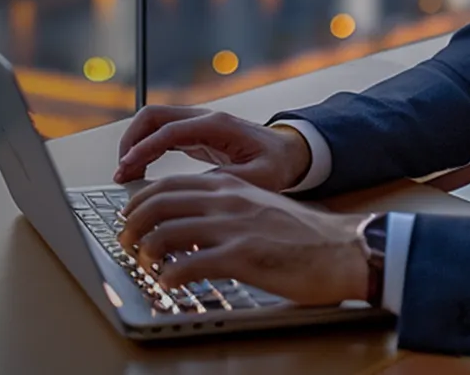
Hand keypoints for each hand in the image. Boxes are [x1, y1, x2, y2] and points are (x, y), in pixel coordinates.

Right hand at [113, 105, 311, 188]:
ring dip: (134, 143)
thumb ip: (226, 183)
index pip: (170, 130)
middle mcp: (204, 118)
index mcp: (218, 125)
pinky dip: (144, 148)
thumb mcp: (259, 179)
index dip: (145, 149)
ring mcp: (197, 123)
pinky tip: (138, 171)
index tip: (127, 169)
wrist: (289, 151)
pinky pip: (159, 133)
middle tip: (121, 172)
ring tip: (125, 174)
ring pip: (152, 122)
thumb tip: (191, 192)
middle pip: (153, 116)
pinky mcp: (193, 132)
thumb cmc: (276, 164)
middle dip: (131, 141)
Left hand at [117, 172, 369, 305]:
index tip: (128, 218)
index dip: (139, 202)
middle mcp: (226, 199)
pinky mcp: (242, 257)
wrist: (343, 249)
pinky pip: (188, 265)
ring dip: (145, 254)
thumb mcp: (258, 206)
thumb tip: (189, 225)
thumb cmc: (303, 235)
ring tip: (145, 268)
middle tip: (126, 245)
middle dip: (132, 226)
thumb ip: (225, 208)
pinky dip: (170, 277)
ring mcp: (232, 227)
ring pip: (165, 234)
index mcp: (229, 185)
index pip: (167, 185)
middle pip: (157, 204)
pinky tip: (170, 285)